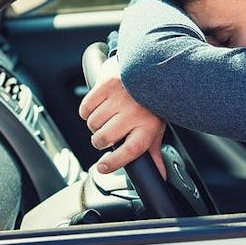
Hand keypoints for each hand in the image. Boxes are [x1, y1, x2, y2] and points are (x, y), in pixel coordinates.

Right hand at [78, 56, 166, 178]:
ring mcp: (120, 98)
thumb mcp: (156, 126)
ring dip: (95, 124)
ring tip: (106, 117)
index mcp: (148, 127)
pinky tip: (99, 106)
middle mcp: (134, 113)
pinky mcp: (106, 85)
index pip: (129, 151)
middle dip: (100, 141)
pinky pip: (85, 107)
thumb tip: (160, 176)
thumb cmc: (150, 103)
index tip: (102, 167)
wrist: (149, 68)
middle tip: (107, 134)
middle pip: (104, 139)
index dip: (113, 163)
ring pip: (92, 124)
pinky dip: (87, 110)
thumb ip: (154, 152)